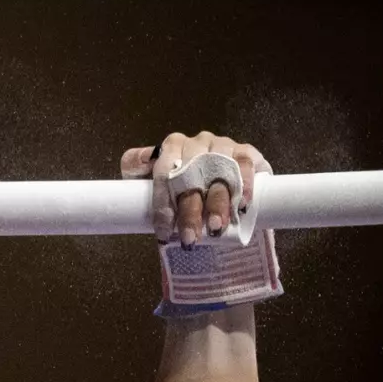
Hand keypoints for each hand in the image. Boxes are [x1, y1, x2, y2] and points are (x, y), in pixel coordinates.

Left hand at [121, 132, 265, 246]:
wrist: (212, 173)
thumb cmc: (179, 182)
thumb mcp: (150, 176)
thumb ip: (136, 170)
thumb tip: (139, 166)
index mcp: (172, 147)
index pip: (164, 174)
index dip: (163, 205)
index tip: (164, 232)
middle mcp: (197, 143)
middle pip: (192, 177)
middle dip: (190, 211)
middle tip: (190, 238)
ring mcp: (223, 145)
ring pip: (219, 173)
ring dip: (218, 203)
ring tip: (216, 228)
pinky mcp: (245, 152)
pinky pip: (246, 164)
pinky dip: (245, 186)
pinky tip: (243, 206)